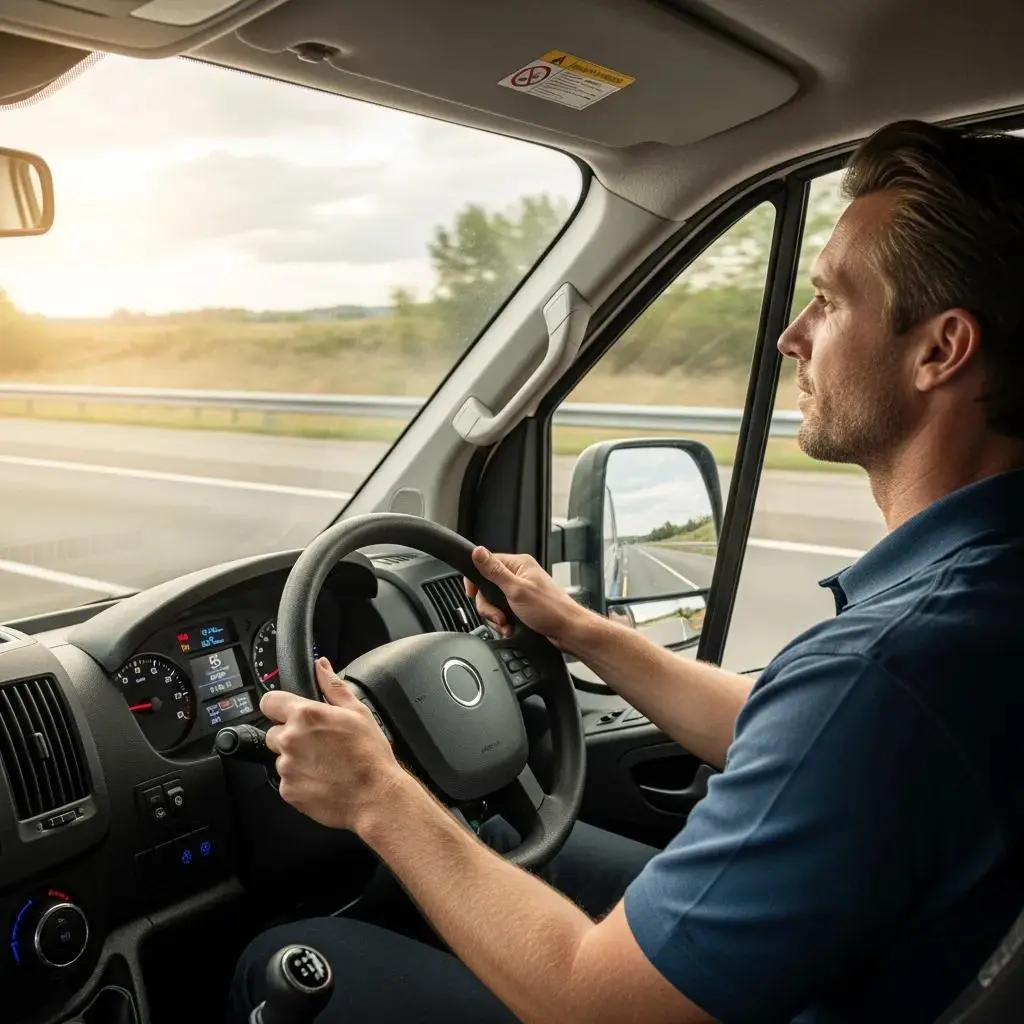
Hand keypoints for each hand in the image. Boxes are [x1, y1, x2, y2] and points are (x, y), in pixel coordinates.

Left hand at [261, 657, 405, 832]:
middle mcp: (290, 739)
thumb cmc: (370, 754)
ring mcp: (287, 767)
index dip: (279, 706)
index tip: (288, 713)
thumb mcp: (357, 711)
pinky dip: (300, 780)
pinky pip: (287, 781)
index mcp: (305, 715)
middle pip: (274, 732)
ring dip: (296, 759)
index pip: (269, 702)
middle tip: (318, 743)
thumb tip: (321, 666)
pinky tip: (323, 779)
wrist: (375, 796)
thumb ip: (333, 686)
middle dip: (291, 735)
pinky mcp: (288, 791)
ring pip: (282, 758)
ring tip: (325, 764)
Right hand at [465, 546, 587, 651]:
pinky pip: (502, 611)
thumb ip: (494, 571)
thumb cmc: (550, 609)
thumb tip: (477, 552)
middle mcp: (519, 575)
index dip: (476, 580)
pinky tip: (510, 627)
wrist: (567, 631)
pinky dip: (503, 622)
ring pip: (494, 602)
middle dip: (489, 606)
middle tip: (498, 615)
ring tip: (506, 623)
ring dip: (496, 617)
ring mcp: (520, 591)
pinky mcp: (521, 606)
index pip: (486, 563)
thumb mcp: (516, 589)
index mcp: (519, 564)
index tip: (473, 593)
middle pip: (487, 586)